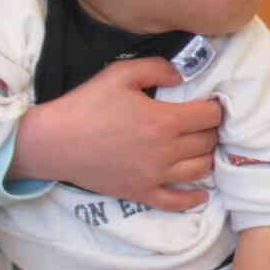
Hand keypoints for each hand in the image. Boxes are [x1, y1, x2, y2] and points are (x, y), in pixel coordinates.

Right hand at [11, 55, 220, 208]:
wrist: (52, 142)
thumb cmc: (86, 105)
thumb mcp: (120, 73)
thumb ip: (157, 68)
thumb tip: (182, 76)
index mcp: (165, 120)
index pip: (211, 116)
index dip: (216, 108)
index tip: (211, 104)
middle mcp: (166, 150)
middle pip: (208, 142)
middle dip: (211, 130)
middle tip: (204, 124)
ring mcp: (155, 176)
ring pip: (200, 170)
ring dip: (207, 157)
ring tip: (202, 148)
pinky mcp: (141, 193)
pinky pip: (176, 202)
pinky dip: (193, 199)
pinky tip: (201, 194)